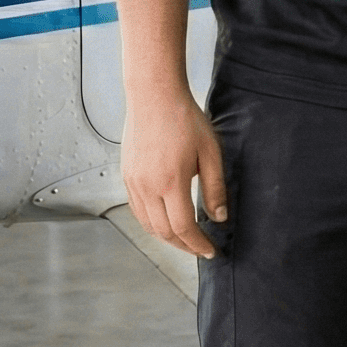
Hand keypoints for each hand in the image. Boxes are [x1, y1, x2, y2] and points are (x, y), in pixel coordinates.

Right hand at [122, 84, 229, 256]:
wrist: (153, 95)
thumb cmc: (184, 118)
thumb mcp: (210, 152)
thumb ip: (215, 188)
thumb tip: (219, 217)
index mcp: (170, 182)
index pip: (184, 228)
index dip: (198, 244)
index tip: (211, 250)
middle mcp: (147, 186)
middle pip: (164, 232)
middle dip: (184, 246)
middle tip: (201, 249)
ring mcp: (133, 182)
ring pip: (148, 224)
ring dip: (167, 238)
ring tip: (186, 240)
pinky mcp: (126, 176)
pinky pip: (138, 210)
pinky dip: (153, 223)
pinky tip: (166, 222)